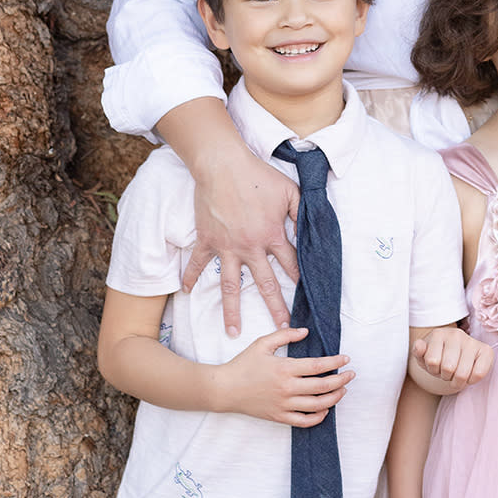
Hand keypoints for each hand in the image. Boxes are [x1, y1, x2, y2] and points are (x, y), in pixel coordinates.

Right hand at [183, 141, 299, 334]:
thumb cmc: (258, 176)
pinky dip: (191, 277)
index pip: (290, 264)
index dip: (300, 280)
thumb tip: (310, 228)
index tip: (307, 299)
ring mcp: (226, 246)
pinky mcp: (207, 240)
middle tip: (282, 328)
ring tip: (233, 332)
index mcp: (272, 235)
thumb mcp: (290, 190)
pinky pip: (198, 263)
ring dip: (231, 310)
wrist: (223, 165)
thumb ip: (301, 211)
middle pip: (265, 283)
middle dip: (275, 307)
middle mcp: (250, 247)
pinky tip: (187, 292)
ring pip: (230, 285)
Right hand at [214, 328, 353, 424]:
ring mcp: (283, 405)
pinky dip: (318, 417)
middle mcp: (287, 388)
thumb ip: (285, 334)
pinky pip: (304, 422)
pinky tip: (325, 410)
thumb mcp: (263, 343)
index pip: (318, 366)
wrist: (225, 389)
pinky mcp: (279, 417)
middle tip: (351, 375)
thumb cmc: (244, 364)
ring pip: (317, 405)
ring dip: (334, 398)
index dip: (335, 362)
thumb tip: (306, 332)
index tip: (346, 358)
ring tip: (342, 390)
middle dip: (341, 380)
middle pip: (322, 387)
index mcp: (285, 368)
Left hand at [412, 326, 493, 391]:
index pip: (432, 361)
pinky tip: (469, 374)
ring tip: (456, 373)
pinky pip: (479, 374)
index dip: (432, 370)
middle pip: (448, 368)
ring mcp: (472, 341)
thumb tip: (419, 345)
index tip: (435, 366)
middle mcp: (457, 334)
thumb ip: (418, 352)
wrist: (454, 355)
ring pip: (462, 374)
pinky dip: (472, 380)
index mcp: (439, 333)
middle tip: (447, 372)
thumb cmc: (438, 357)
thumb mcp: (424, 357)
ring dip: (457, 381)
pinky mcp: (486, 350)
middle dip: (445, 376)